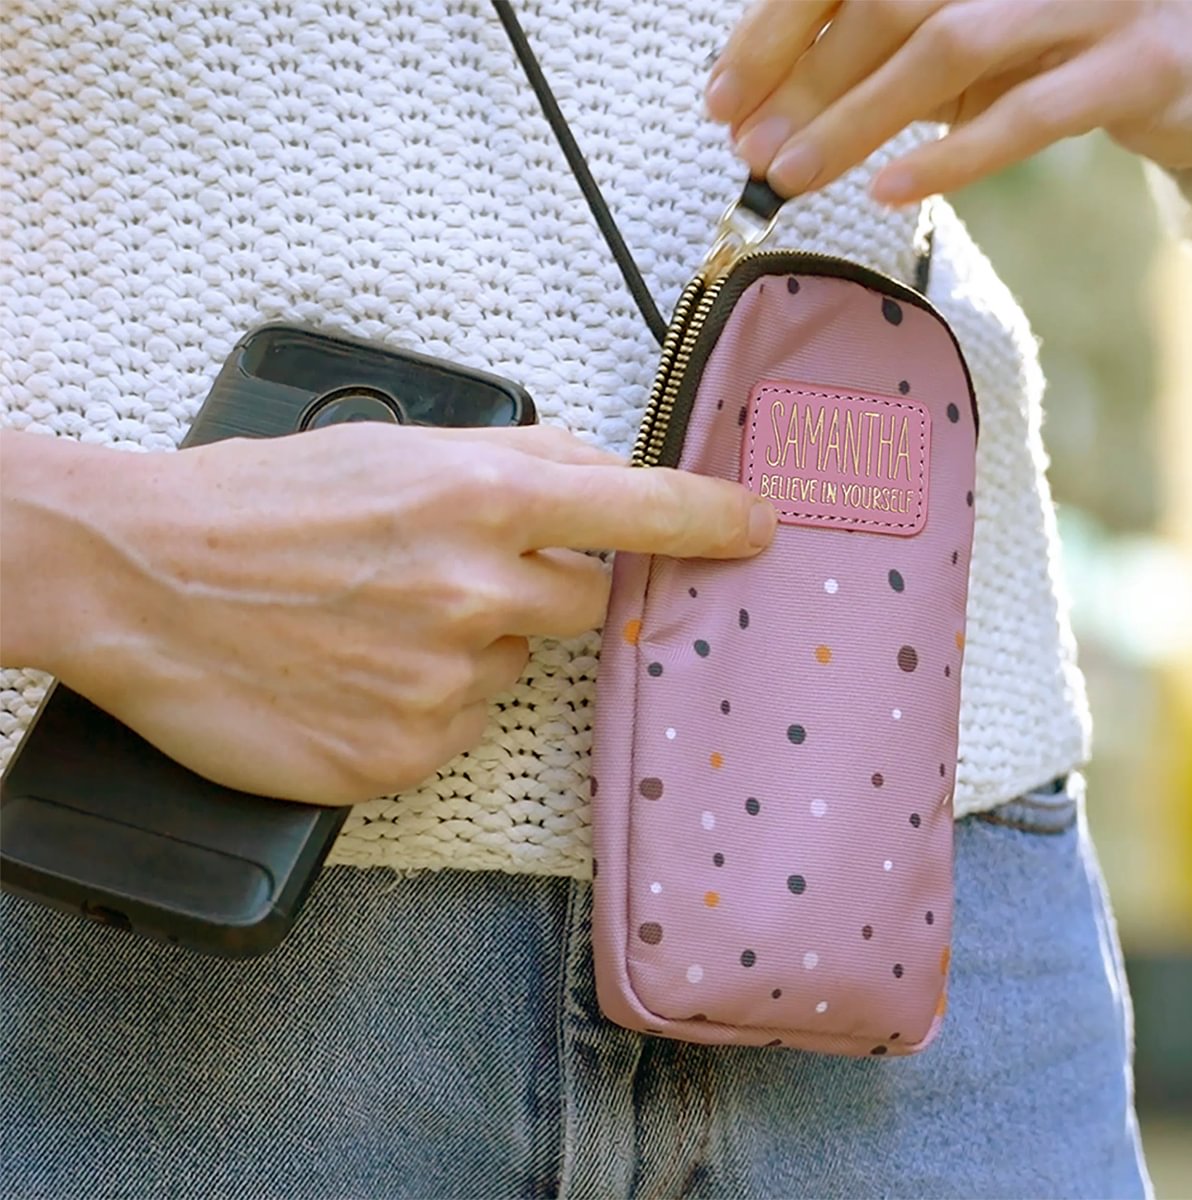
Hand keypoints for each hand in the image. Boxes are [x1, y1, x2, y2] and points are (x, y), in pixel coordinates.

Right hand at [1, 427, 775, 804]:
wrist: (144, 581)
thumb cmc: (260, 504)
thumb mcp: (395, 448)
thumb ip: (518, 459)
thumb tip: (603, 477)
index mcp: (481, 499)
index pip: (638, 510)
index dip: (709, 517)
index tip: (757, 526)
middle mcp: (477, 592)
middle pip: (581, 607)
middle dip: (535, 591)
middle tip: (447, 576)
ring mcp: (444, 683)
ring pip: (510, 670)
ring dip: (468, 650)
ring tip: (373, 623)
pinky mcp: (406, 754)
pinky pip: (459, 729)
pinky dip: (423, 704)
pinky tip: (357, 673)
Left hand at [706, 0, 1191, 204]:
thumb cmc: (1056, 46)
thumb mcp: (963, 38)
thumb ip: (879, 55)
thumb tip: (766, 108)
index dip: (774, 28)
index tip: (721, 96)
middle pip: (889, 0)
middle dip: (804, 80)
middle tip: (749, 149)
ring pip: (948, 47)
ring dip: (855, 117)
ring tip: (790, 174)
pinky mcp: (1138, 64)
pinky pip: (1031, 112)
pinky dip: (951, 156)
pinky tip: (886, 191)